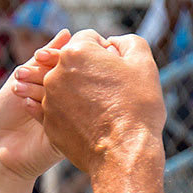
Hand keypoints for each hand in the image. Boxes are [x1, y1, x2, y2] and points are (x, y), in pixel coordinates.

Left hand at [0, 31, 70, 181]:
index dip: (58, 55)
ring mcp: (71, 118)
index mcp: (62, 84)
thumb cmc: (8, 111)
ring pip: (66, 95)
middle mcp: (70, 99)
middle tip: (25, 74)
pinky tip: (24, 106)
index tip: (39, 57)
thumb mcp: (22, 76)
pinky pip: (62, 116)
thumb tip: (68, 33)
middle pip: (71, 77)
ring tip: (19, 90)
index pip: (70, 62)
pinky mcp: (68, 135)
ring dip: (40, 88)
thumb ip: (44, 57)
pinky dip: (41, 107)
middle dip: (47, 71)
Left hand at [36, 31, 164, 175]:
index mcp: (76, 52)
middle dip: (88, 69)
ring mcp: (49, 100)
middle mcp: (56, 73)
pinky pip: (57, 109)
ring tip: (99, 105)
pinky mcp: (48, 123)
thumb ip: (128, 42)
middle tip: (108, 87)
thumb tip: (112, 42)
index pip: (88, 39)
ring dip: (77, 90)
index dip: (105, 50)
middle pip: (72, 62)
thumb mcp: (143, 63)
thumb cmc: (137, 107)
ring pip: (63, 86)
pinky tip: (87, 118)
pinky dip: (70, 111)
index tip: (116, 67)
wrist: (124, 153)